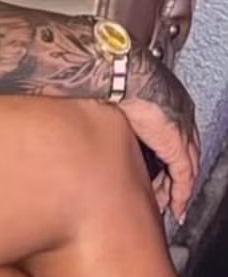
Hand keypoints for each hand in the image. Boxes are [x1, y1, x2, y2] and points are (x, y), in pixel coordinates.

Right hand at [117, 51, 199, 221]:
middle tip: (163, 193)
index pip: (173, 134)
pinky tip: (174, 206)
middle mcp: (179, 114)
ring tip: (166, 204)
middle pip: (184, 154)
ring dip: (175, 189)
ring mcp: (181, 130)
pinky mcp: (176, 145)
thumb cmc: (111, 73)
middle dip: (172, 176)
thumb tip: (91, 114)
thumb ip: (111, 107)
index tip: (157, 168)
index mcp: (165, 98)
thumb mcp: (112, 92)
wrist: (117, 70)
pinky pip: (184, 178)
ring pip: (185, 169)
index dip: (164, 154)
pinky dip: (179, 194)